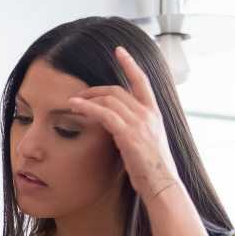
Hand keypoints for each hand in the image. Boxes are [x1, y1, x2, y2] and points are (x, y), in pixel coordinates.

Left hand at [67, 46, 181, 202]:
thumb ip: (135, 127)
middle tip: (79, 95)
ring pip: (109, 100)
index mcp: (154, 113)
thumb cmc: (152, 167)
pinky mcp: (129, 134)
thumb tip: (118, 123)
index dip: (130, 64)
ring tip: (72, 103)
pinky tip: (74, 106)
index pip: (142, 81)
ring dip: (87, 99)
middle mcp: (148, 114)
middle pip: (117, 90)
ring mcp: (140, 123)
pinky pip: (104, 114)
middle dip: (94, 90)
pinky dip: (87, 108)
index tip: (120, 51)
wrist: (162, 184)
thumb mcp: (147, 141)